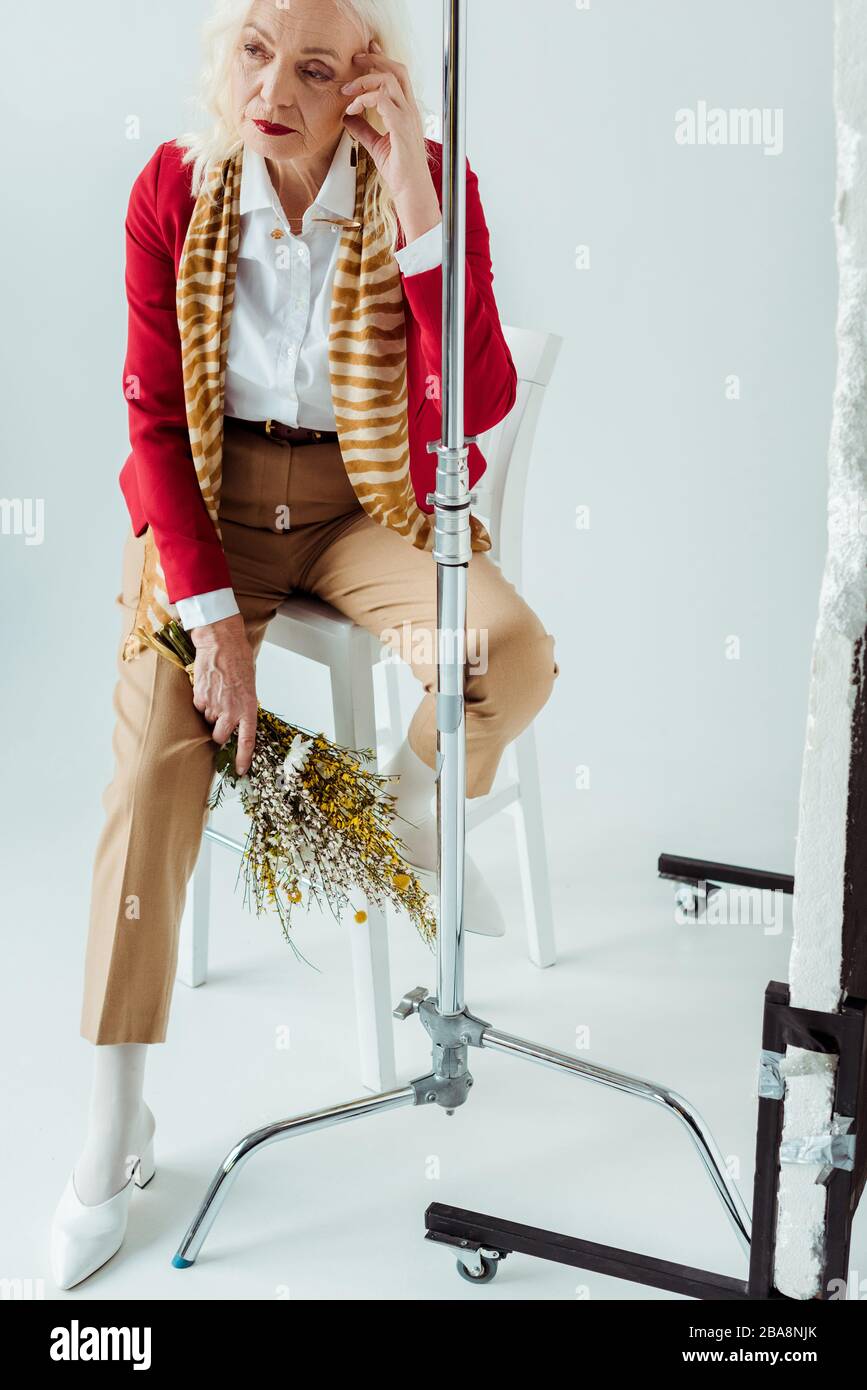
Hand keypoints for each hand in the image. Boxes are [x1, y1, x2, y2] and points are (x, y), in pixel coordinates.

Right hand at [190, 613, 257, 775]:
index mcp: (248, 707)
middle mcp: (231, 710)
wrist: (221, 642)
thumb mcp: (249, 686)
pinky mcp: (199, 697)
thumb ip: (244, 706)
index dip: (243, 758)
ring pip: (208, 721)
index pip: (247, 740)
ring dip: (211, 713)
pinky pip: (199, 707)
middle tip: (220, 719)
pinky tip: (208, 686)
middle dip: (218, 732)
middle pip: (220, 736)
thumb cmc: (239, 661)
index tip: (240, 771)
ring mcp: (213, 705)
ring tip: (217, 693)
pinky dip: (202, 701)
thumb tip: (238, 721)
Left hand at [341, 40, 441, 241]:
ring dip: (364, 81)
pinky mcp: (401, 126)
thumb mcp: (376, 145)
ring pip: (387, 80)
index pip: (397, 76)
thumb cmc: (399, 172)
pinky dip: (363, 99)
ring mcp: (407, 117)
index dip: (381, 61)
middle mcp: (409, 110)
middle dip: (374, 59)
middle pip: (396, 70)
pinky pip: (381, 99)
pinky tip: (352, 109)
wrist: (410, 191)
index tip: (363, 57)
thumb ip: (363, 129)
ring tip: (347, 91)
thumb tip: (347, 118)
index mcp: (406, 112)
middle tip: (354, 59)